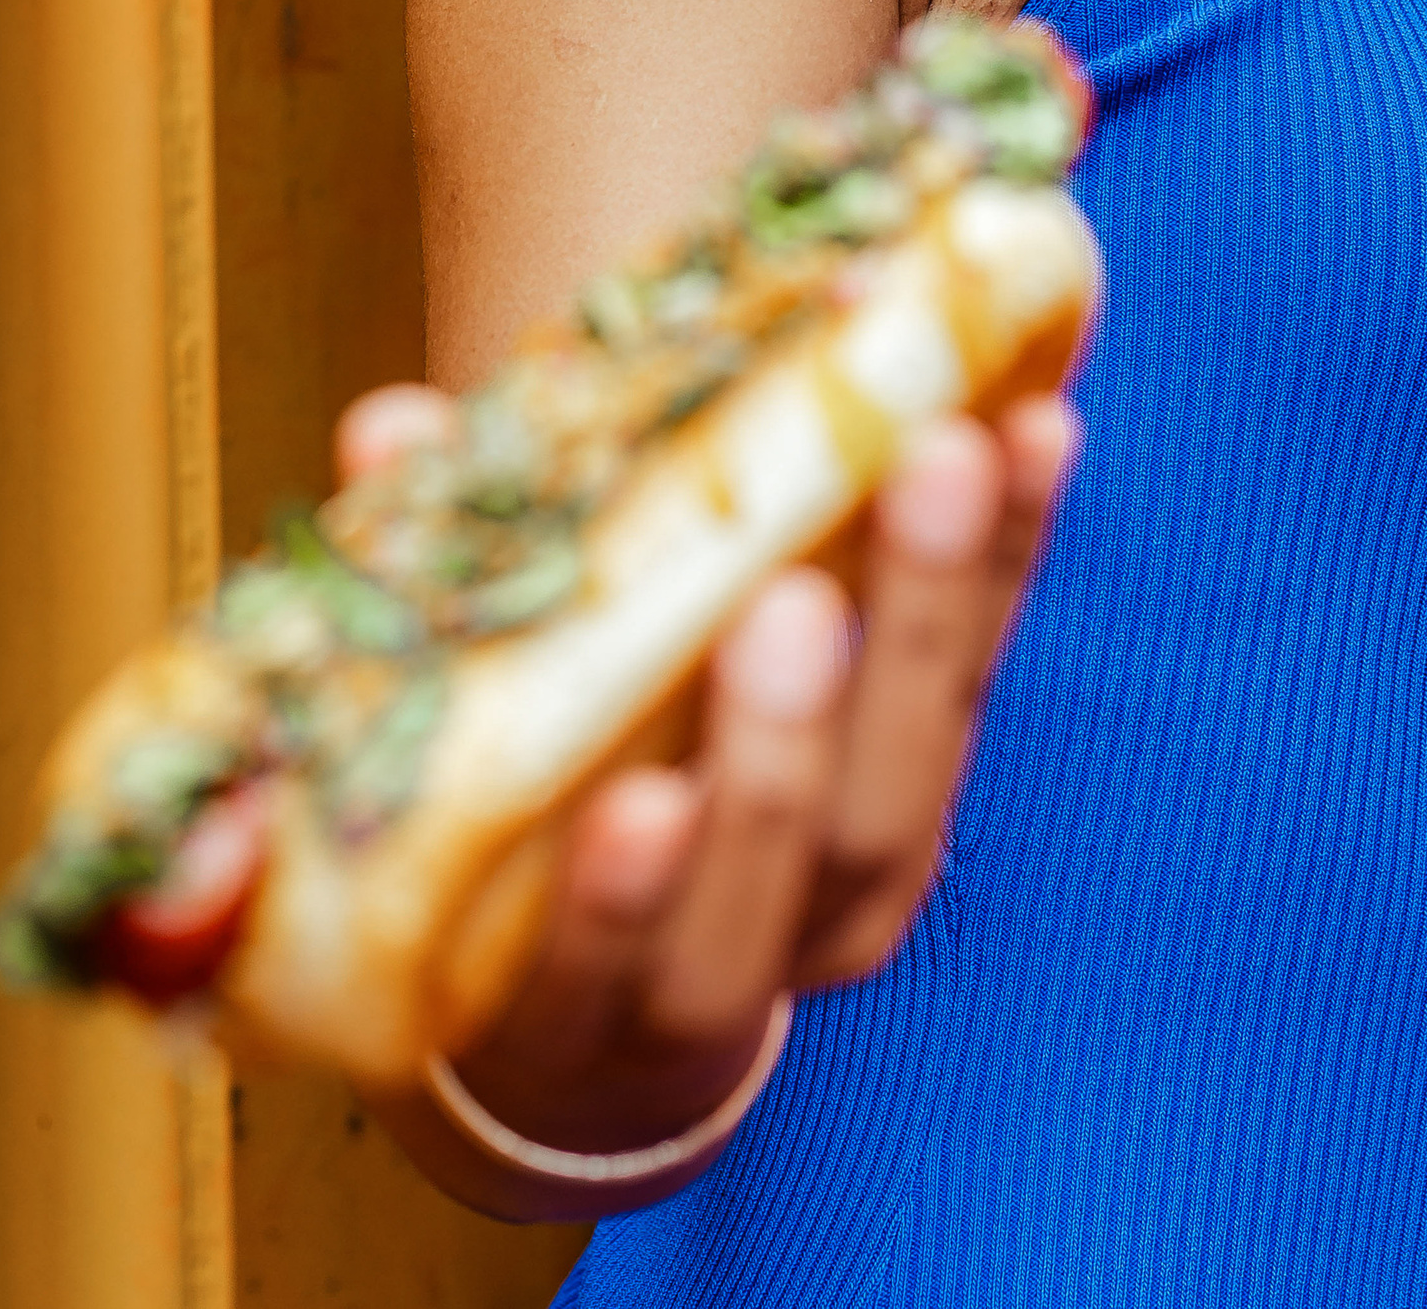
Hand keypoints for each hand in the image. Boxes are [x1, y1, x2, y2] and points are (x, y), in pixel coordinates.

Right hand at [344, 382, 1079, 1216]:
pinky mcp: (934, 795)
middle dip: (793, 739)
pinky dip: (1012, 560)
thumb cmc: (490, 840)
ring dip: (934, 615)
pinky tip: (1040, 431)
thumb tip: (386, 431)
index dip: (624, 901)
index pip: (604, 966)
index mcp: (578, 996)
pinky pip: (984, 684)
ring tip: (942, 459)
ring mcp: (855, 889)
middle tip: (793, 593)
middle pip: (797, 862)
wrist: (608, 995)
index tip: (635, 806)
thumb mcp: (425, 770)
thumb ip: (402, 607)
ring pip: (912, 775)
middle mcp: (739, 962)